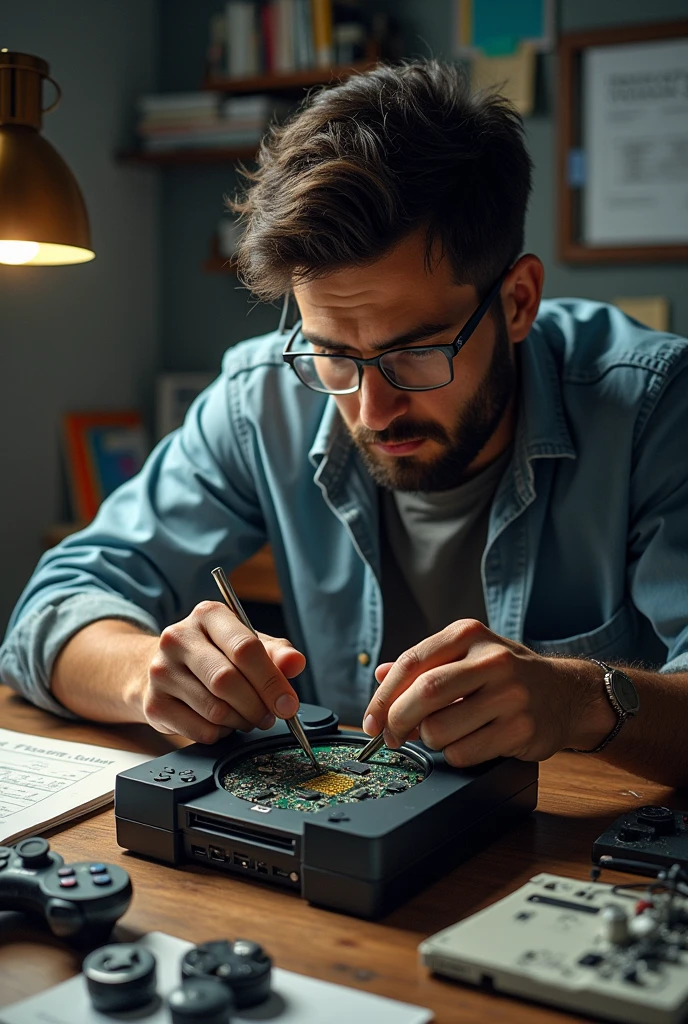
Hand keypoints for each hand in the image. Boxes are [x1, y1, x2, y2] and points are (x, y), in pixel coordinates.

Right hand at [141, 601, 305, 743]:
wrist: (165, 668)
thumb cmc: (215, 654)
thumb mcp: (248, 644)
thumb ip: (276, 653)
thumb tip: (295, 663)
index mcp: (208, 615)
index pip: (245, 648)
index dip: (272, 681)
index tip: (288, 703)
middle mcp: (178, 638)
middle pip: (227, 681)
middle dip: (257, 705)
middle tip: (269, 715)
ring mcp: (161, 671)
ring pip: (215, 710)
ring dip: (241, 721)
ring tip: (246, 716)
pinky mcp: (153, 703)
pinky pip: (200, 730)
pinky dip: (221, 733)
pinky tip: (221, 722)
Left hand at [363, 620, 610, 765]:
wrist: (567, 694)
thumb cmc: (508, 674)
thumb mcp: (468, 654)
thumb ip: (424, 664)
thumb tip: (380, 675)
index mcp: (469, 635)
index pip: (412, 662)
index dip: (384, 696)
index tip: (372, 719)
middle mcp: (491, 660)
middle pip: (424, 693)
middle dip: (397, 721)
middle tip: (391, 736)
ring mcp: (509, 695)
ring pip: (440, 728)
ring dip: (428, 740)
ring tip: (442, 734)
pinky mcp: (520, 729)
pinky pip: (463, 752)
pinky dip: (453, 754)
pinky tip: (467, 742)